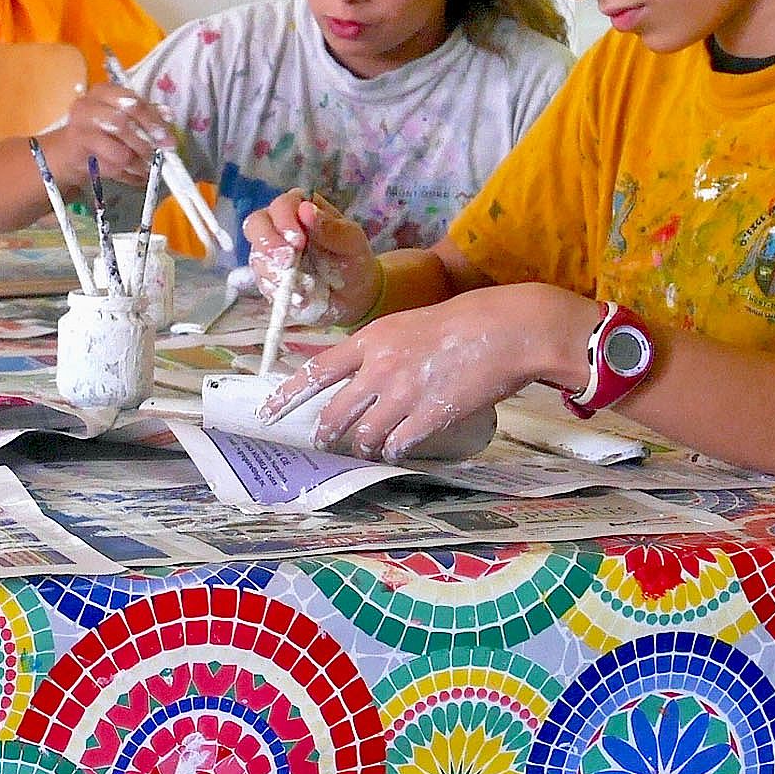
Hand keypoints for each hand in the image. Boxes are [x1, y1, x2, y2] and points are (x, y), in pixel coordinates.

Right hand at [46, 84, 170, 185]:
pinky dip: (127, 174)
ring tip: (147, 167)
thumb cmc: (100, 128)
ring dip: (137, 163)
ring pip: (118, 152)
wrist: (69, 149)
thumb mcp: (122, 114)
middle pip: (123, 125)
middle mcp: (88, 107)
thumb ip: (145, 113)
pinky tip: (135, 175)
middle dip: (145, 143)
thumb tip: (168, 115)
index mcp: (103, 92)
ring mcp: (80, 131)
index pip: (132, 103)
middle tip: (160, 155)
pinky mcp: (78, 155)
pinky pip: (110, 168)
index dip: (153, 122)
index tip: (167, 138)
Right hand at [242, 192, 380, 325]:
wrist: (354, 297)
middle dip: (268, 243)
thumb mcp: (352, 243)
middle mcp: (280, 227)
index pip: (281, 204)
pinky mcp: (267, 277)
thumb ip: (331, 227)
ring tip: (301, 286)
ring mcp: (270, 253)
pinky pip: (261, 281)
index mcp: (301, 209)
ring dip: (273, 271)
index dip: (283, 220)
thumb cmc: (353, 261)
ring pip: (256, 254)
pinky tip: (298, 296)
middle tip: (287, 262)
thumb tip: (306, 210)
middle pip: (256, 224)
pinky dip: (277, 289)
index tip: (298, 241)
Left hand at [259, 282, 592, 457]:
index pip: (315, 371)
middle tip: (320, 443)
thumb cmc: (461, 322)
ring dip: (362, 447)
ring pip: (364, 436)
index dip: (287, 396)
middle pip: (335, 413)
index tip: (267, 413)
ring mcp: (403, 395)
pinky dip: (394, 451)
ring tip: (366, 448)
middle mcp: (379, 368)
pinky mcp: (429, 416)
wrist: (507, 330)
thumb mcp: (407, 325)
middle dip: (323, 434)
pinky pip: (398, 445)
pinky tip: (398, 449)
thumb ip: (378, 351)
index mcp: (370, 340)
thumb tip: (356, 378)